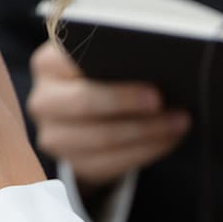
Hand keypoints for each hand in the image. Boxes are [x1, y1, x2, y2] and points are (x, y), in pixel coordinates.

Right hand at [25, 42, 191, 192]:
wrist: (91, 121)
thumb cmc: (104, 80)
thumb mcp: (103, 61)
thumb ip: (118, 56)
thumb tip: (157, 60)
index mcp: (48, 64)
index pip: (74, 61)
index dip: (106, 65)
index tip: (140, 72)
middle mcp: (43, 101)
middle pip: (84, 101)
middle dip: (126, 101)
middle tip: (161, 100)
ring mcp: (54, 137)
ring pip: (102, 138)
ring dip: (147, 131)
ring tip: (179, 121)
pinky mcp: (74, 165)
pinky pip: (113, 163)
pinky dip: (147, 150)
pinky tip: (170, 139)